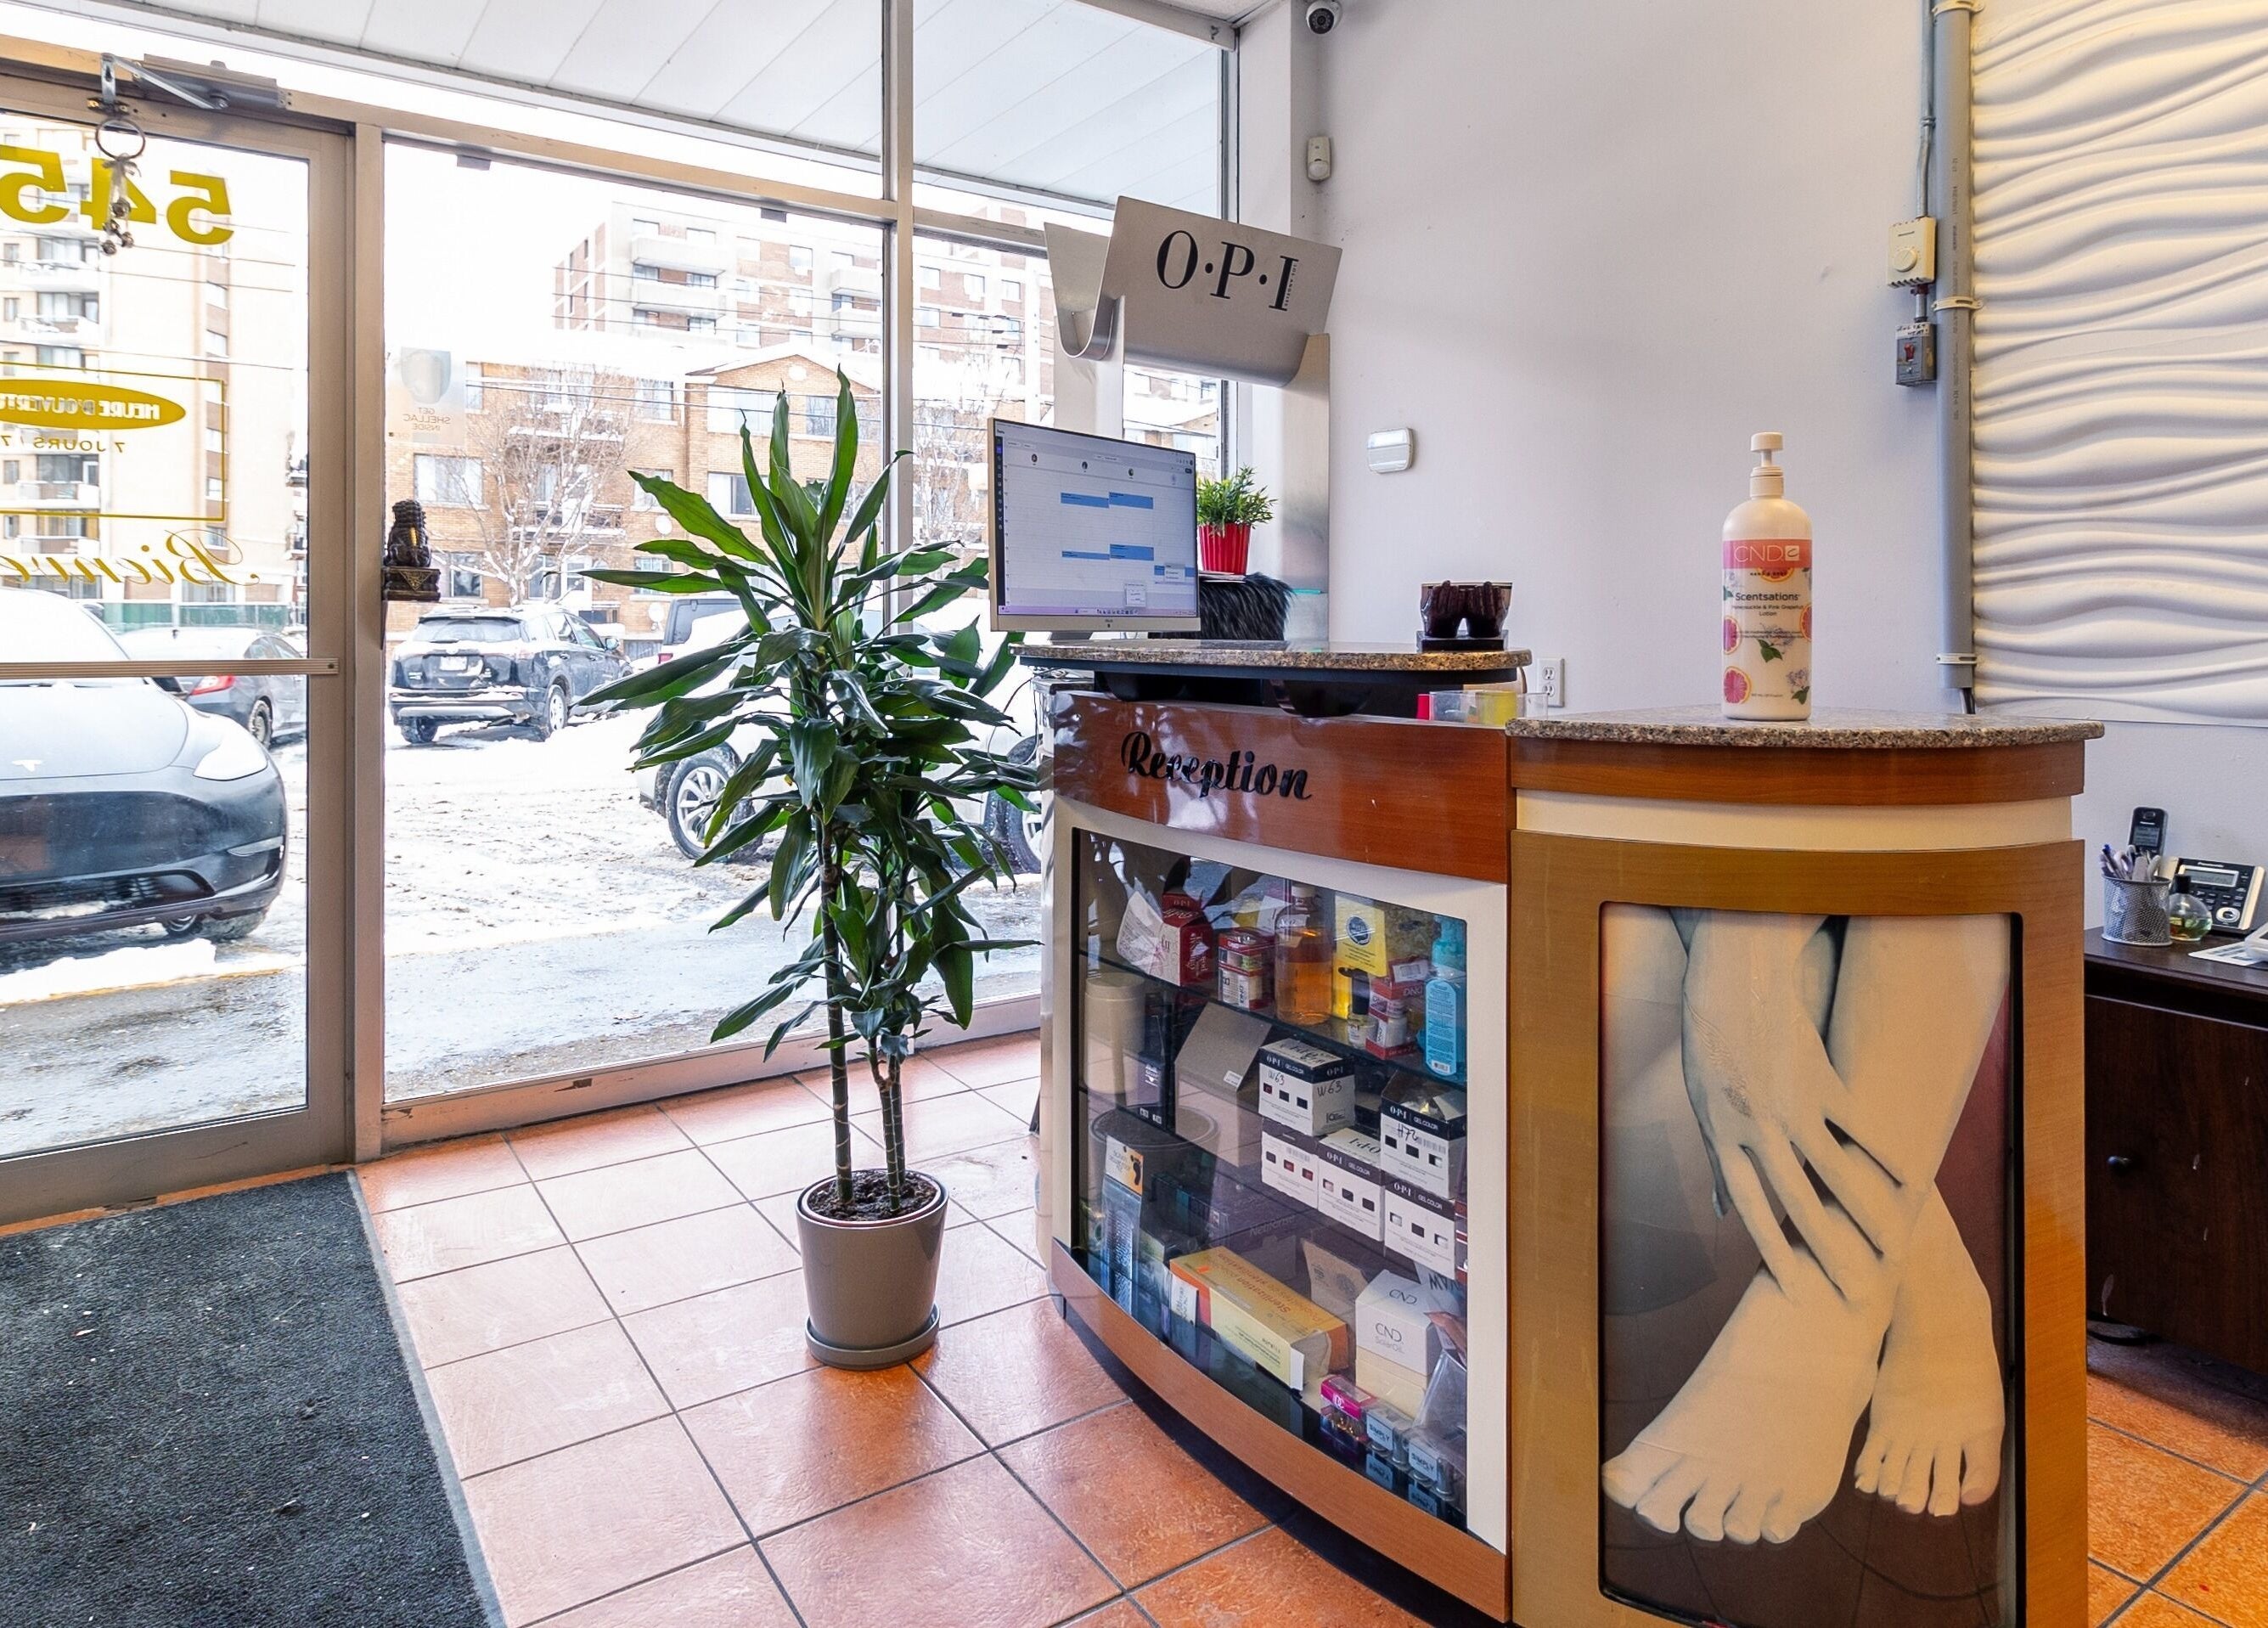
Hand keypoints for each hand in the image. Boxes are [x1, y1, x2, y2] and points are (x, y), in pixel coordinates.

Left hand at [1678, 913, 1902, 1301]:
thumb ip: (1718, 1164)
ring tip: (1895, 1249)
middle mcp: (1758, 1128)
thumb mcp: (1703, 1108)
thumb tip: (1720, 1216)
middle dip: (1829, 1255)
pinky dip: (1887, 1154)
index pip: (1751, 1210)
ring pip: (1836, 1171)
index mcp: (1726, 1137)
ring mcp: (1791, 1105)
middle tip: (1856, 1296)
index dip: (1773, 1254)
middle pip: (1798, 1204)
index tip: (1796, 1294)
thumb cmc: (1713, 1050)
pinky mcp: (1821, 1080)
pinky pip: (1860, 1126)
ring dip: (1869, 1215)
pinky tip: (1913, 1183)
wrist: (1730, 985)